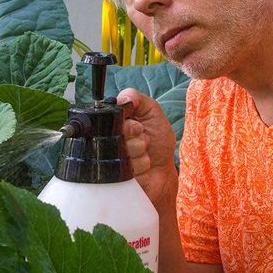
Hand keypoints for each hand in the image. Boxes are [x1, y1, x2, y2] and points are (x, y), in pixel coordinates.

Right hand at [117, 87, 178, 209]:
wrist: (163, 169)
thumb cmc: (158, 140)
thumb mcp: (152, 111)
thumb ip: (137, 98)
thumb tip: (122, 98)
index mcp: (115, 122)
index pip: (109, 117)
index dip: (127, 123)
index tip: (138, 126)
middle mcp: (109, 138)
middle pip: (115, 133)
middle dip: (136, 136)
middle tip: (143, 137)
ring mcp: (111, 157)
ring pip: (123, 151)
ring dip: (140, 152)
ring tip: (144, 152)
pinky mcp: (116, 174)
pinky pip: (128, 167)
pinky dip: (141, 165)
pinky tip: (143, 165)